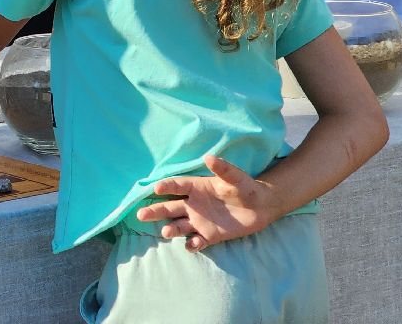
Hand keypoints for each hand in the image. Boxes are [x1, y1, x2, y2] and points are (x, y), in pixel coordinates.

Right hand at [134, 155, 279, 251]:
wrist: (261, 207)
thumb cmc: (246, 187)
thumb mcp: (236, 177)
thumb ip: (223, 168)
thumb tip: (208, 157)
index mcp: (197, 187)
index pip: (177, 185)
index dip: (166, 186)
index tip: (156, 189)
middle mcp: (194, 204)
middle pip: (170, 207)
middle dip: (155, 210)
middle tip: (140, 215)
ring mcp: (200, 221)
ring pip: (179, 225)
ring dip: (171, 228)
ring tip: (165, 231)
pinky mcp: (210, 236)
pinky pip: (197, 241)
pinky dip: (193, 244)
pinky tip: (192, 244)